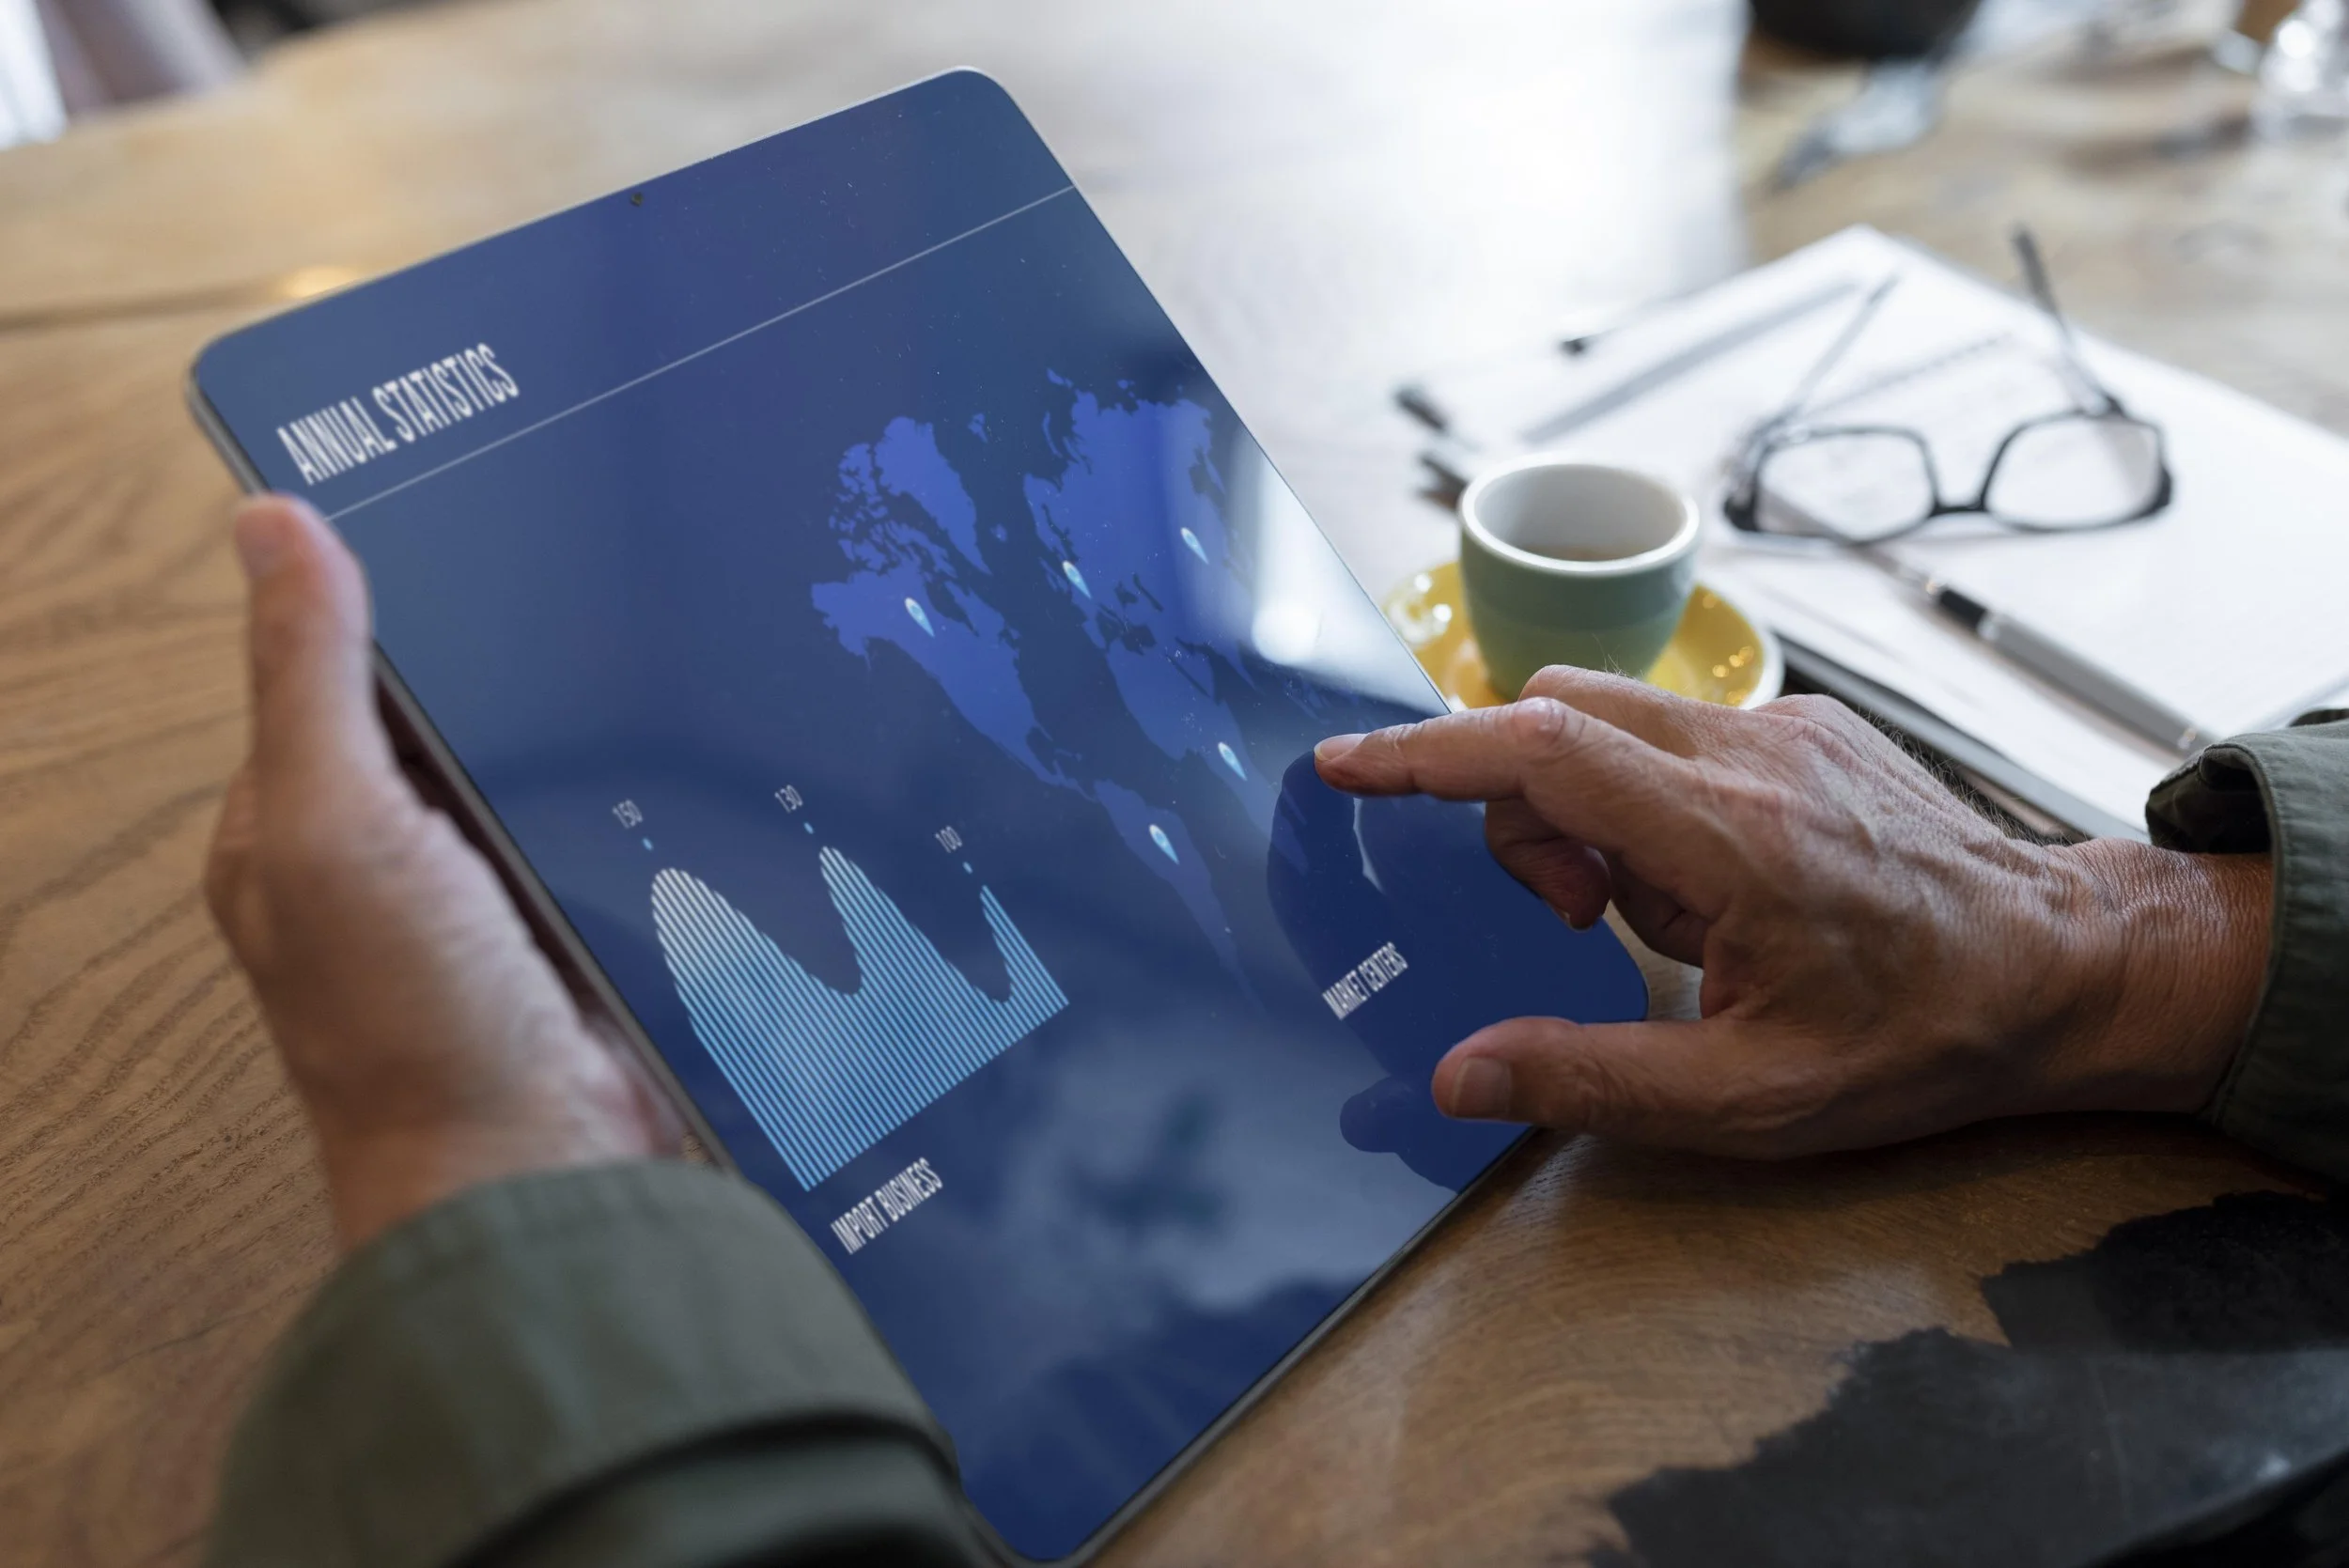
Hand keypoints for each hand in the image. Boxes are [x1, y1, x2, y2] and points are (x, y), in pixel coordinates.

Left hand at [206, 497, 675, 1248]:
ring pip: (530, 774)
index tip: (477, 513)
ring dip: (578, 735)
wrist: (539, 1175)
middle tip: (594, 571)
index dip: (389, 599)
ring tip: (654, 640)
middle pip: (443, 722)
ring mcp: (478, 904)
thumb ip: (310, 676)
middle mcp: (378, 863)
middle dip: (507, 666)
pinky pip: (597, 836)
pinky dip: (628, 803)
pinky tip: (679, 756)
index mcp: (290, 828)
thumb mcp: (335, 823)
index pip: (330, 675)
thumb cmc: (410, 1021)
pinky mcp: (568, 935)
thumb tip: (270, 517)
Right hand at [1313, 669, 2270, 1157]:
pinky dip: (1637, 797)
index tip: (1343, 763)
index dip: (1426, 752)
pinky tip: (1701, 887)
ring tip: (1649, 917)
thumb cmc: (1924, 1038)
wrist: (2068, 966)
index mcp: (1732, 838)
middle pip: (1556, 715)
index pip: (1541, 750)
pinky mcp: (1800, 727)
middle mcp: (1751, 754)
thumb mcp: (1753, 1101)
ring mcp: (1781, 728)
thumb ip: (1591, 1080)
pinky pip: (1667, 732)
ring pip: (1607, 717)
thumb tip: (1455, 1075)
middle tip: (1574, 918)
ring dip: (1579, 806)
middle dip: (1514, 808)